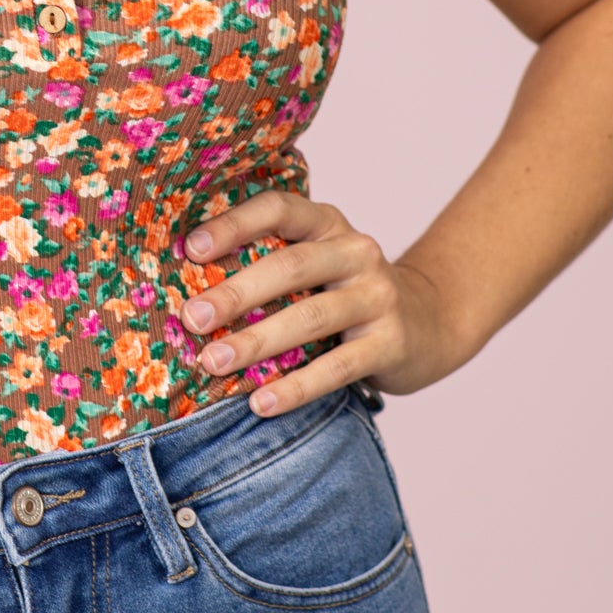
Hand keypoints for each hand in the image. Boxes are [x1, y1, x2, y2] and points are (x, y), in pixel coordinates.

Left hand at [177, 191, 455, 417]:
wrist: (430, 322)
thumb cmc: (345, 293)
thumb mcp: (315, 264)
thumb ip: (268, 264)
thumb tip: (183, 290)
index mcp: (327, 223)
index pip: (278, 209)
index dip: (234, 224)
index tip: (191, 250)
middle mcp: (355, 252)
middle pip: (292, 266)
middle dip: (236, 292)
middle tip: (191, 319)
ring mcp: (378, 296)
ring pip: (312, 317)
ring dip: (257, 342)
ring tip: (214, 363)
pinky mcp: (392, 342)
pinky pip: (339, 367)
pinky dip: (297, 387)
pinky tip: (261, 403)